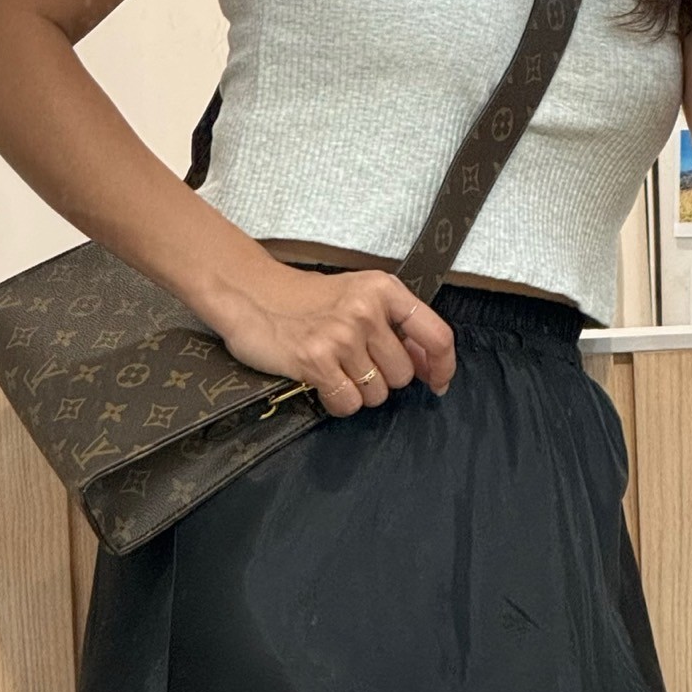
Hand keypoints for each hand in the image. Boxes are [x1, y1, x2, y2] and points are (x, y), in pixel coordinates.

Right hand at [215, 264, 456, 417]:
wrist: (249, 294)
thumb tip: (428, 366)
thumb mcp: (356, 296)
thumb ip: (393, 324)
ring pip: (377, 393)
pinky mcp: (316, 360)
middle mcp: (366, 310)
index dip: (442, 367)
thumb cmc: (303, 300)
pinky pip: (348, 402)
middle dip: (382, 379)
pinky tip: (321, 383)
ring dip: (358, 391)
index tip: (437, 383)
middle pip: (403, 375)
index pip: (436, 335)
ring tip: (333, 370)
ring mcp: (341, 336)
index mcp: (383, 289)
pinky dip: (337, 401)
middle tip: (353, 364)